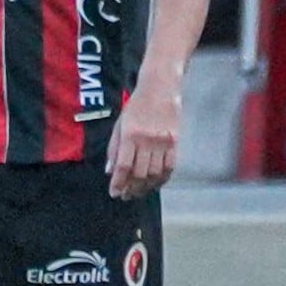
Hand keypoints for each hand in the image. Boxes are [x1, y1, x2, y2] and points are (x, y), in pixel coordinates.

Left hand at [106, 85, 179, 199]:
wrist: (160, 89)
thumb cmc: (137, 106)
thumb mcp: (120, 124)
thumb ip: (114, 148)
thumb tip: (110, 171)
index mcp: (130, 134)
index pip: (124, 166)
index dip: (119, 183)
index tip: (115, 193)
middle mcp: (147, 140)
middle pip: (140, 173)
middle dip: (131, 188)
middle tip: (126, 196)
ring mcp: (163, 142)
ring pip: (155, 173)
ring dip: (146, 187)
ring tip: (138, 192)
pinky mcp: (175, 142)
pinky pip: (170, 167)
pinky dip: (162, 179)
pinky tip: (154, 184)